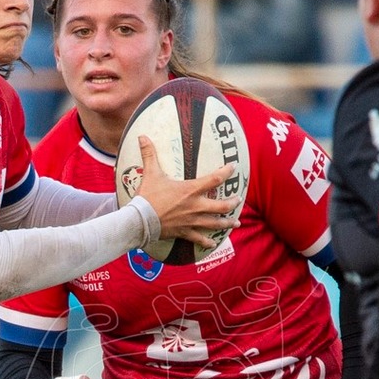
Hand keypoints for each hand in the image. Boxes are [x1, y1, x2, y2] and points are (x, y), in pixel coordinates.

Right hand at [127, 135, 239, 249]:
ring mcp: (191, 221)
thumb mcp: (150, 173)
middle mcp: (195, 207)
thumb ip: (149, 154)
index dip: (226, 172)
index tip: (233, 167)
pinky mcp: (184, 232)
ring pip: (215, 224)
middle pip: (221, 206)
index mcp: (190, 190)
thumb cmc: (147, 196)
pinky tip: (213, 243)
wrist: (140, 221)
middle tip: (238, 200)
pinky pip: (199, 238)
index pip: (215, 179)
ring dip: (227, 223)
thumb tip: (142, 135)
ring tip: (236, 223)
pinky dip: (207, 241)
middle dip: (232, 203)